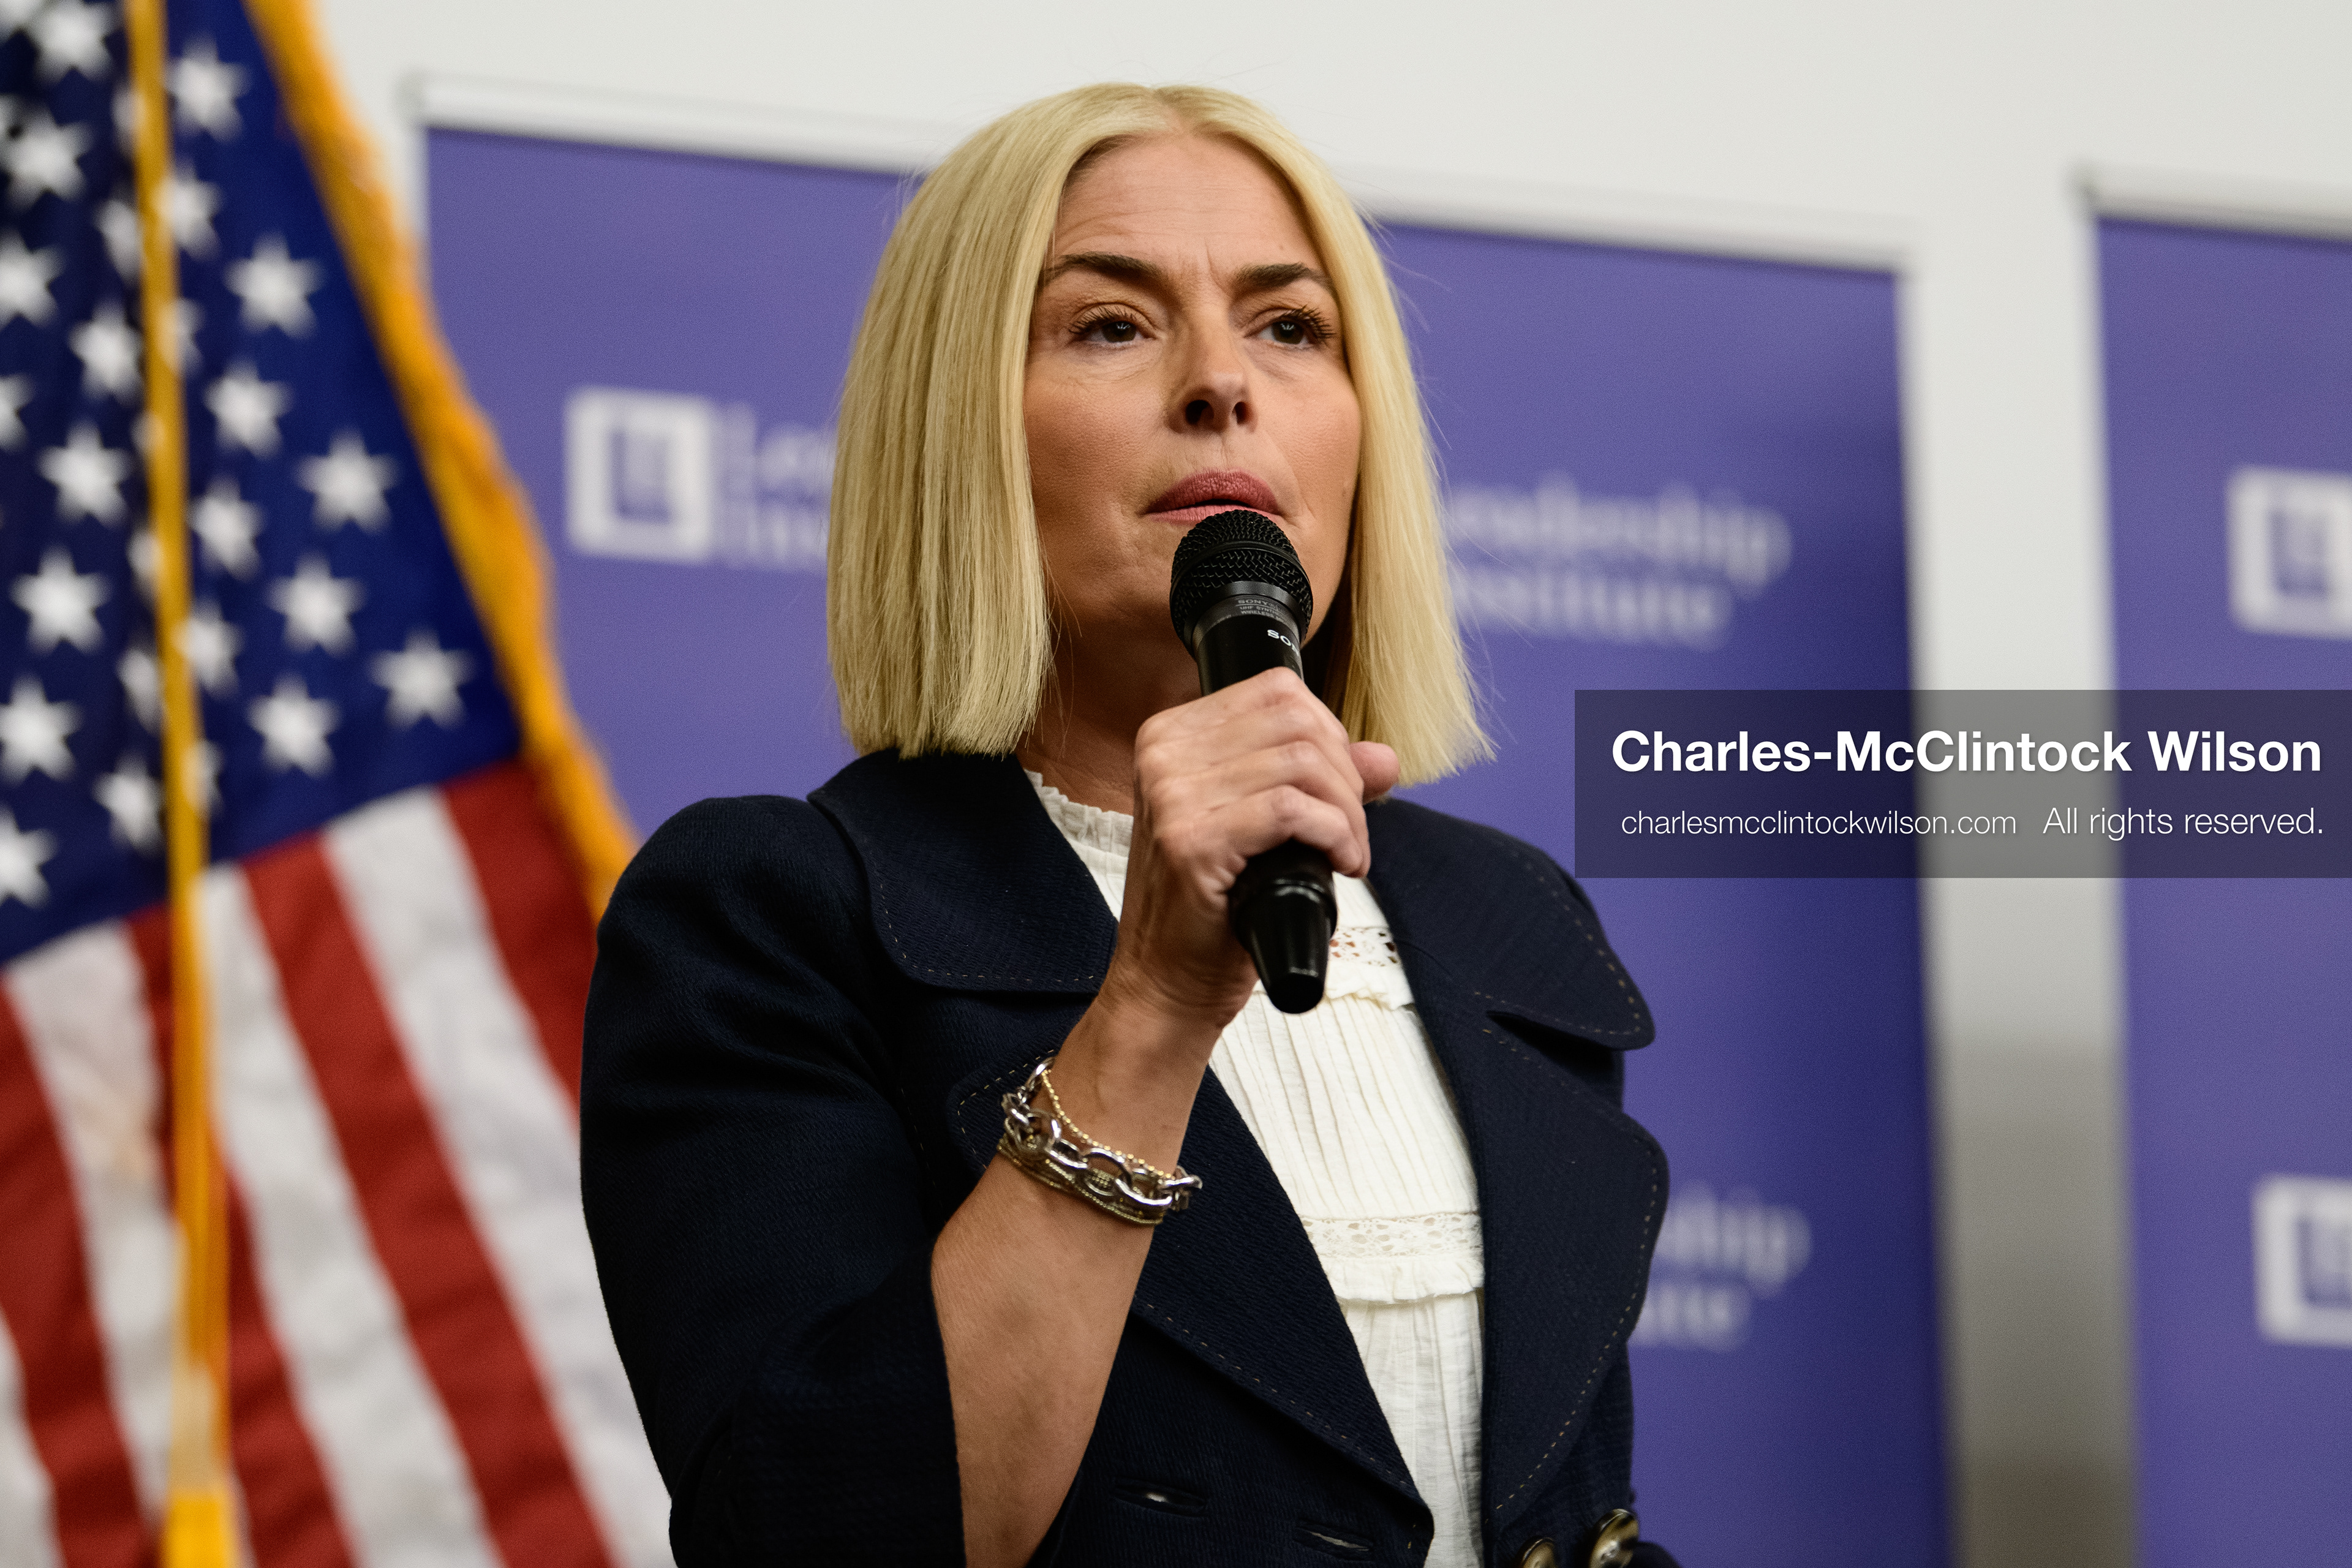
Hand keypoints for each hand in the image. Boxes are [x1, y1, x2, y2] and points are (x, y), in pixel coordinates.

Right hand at [1102, 667, 1399, 1033]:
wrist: (1166, 981)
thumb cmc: (1211, 908)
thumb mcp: (1263, 827)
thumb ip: (1319, 782)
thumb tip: (1384, 757)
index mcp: (1171, 735)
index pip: (1277, 691)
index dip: (1330, 735)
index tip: (1340, 789)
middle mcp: (1163, 754)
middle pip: (1295, 722)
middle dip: (1345, 776)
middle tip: (1349, 830)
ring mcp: (1172, 795)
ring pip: (1301, 762)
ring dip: (1347, 812)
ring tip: (1347, 853)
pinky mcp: (1191, 840)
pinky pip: (1291, 808)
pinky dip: (1334, 834)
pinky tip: (1339, 864)